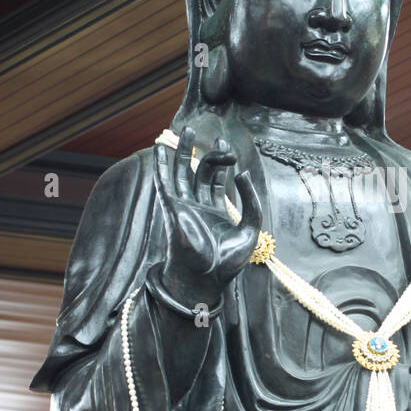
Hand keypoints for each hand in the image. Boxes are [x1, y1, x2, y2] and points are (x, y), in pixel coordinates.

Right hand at [153, 126, 261, 310]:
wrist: (206, 279)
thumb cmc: (227, 263)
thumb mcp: (251, 229)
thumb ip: (251, 202)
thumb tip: (243, 173)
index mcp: (215, 212)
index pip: (215, 180)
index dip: (221, 163)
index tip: (228, 148)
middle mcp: (198, 207)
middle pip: (199, 173)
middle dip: (205, 153)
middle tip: (210, 135)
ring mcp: (184, 207)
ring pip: (182, 173)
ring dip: (183, 152)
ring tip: (185, 130)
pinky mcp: (172, 209)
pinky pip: (164, 182)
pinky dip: (161, 165)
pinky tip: (159, 148)